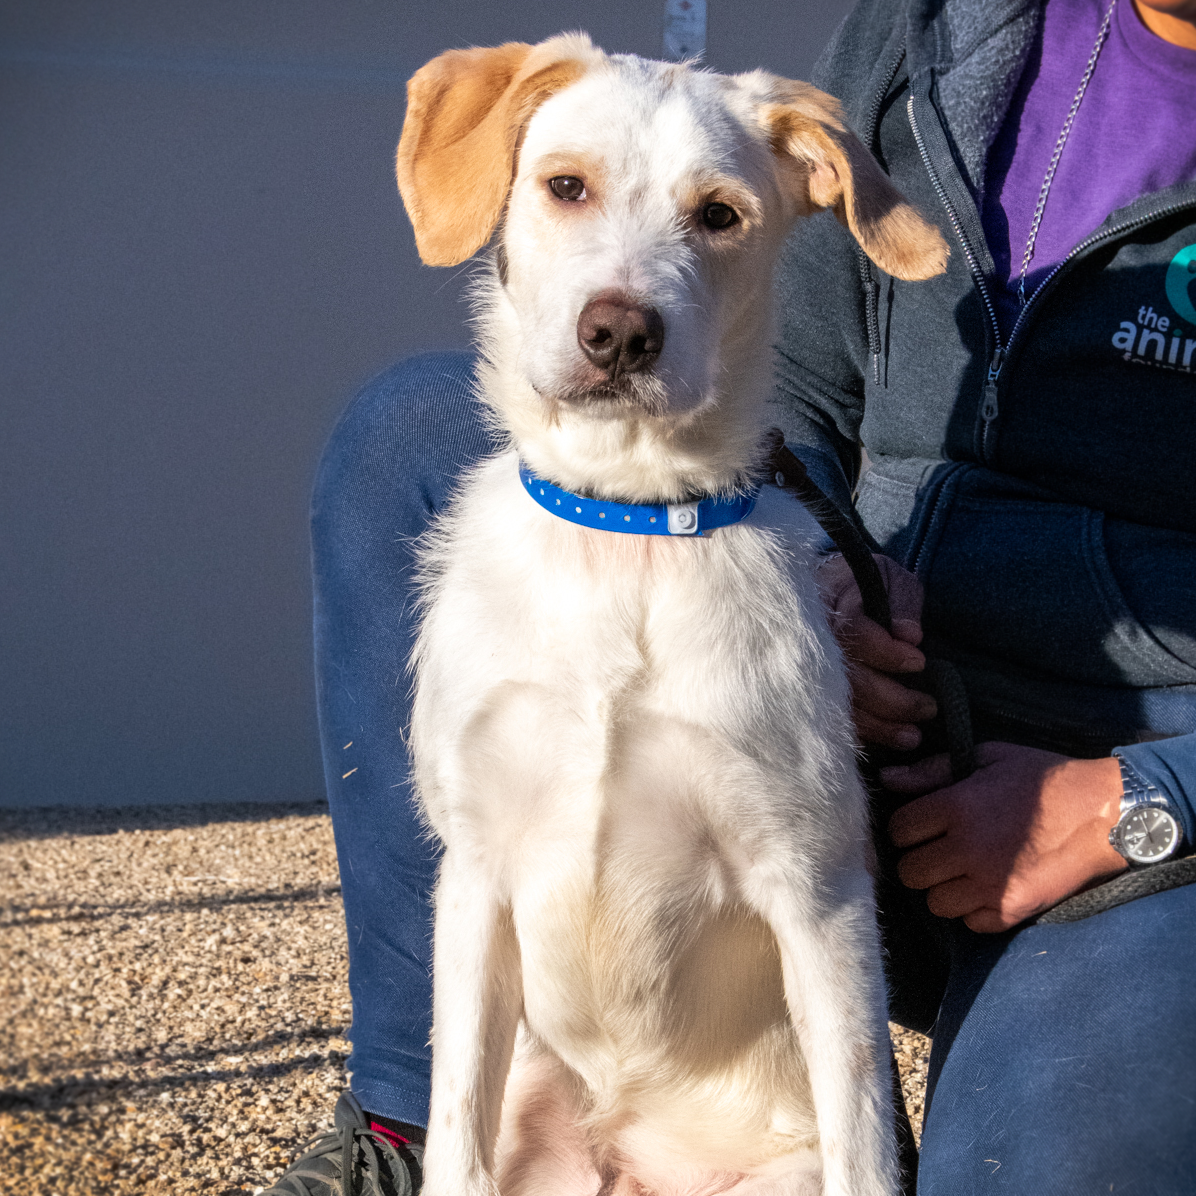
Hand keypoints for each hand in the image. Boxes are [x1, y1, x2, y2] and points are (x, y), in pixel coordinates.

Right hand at [817, 553, 935, 748]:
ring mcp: (803, 665)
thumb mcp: (890, 577)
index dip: (886, 652)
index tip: (919, 661)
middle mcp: (810, 637)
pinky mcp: (805, 689)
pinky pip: (827, 719)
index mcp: (829, 600)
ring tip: (912, 735)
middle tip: (928, 706)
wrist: (825, 590)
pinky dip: (857, 734)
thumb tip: (910, 635)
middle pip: (847, 678)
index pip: (854, 632)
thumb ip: (902, 602)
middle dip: (892, 699)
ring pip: (838, 705)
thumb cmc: (864, 583)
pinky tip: (884, 739)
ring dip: (878, 726)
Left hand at [883, 742, 1127, 931]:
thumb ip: (934, 770)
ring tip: (964, 873)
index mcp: (956, 806)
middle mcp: (967, 848)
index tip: (922, 827)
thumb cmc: (1045, 779)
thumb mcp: (989, 758)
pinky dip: (974, 912)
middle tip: (940, 852)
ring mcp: (990, 884)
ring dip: (944, 889)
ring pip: (935, 903)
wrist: (1104, 814)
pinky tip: (987, 890)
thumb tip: (888, 778)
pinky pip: (970, 924)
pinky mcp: (1013, 910)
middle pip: (910, 872)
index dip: (907, 829)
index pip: (898, 831)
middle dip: (920, 861)